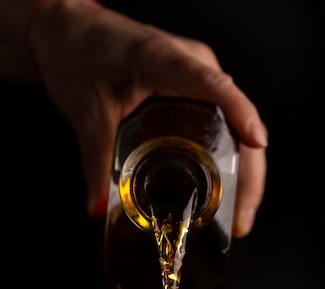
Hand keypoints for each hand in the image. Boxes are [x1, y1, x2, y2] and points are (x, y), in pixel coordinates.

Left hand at [28, 0, 267, 236]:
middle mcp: (194, 67)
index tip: (255, 143)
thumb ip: (93, 160)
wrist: (69, 33)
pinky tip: (224, 195)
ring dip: (242, 175)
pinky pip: (222, 129)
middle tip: (239, 220)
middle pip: (237, 121)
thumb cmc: (80, 52)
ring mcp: (198, 80)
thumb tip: (98, 207)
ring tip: (236, 218)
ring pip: (235, 129)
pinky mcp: (193, 94)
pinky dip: (228, 165)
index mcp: (166, 59)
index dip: (240, 115)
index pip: (214, 86)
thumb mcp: (86, 111)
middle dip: (247, 174)